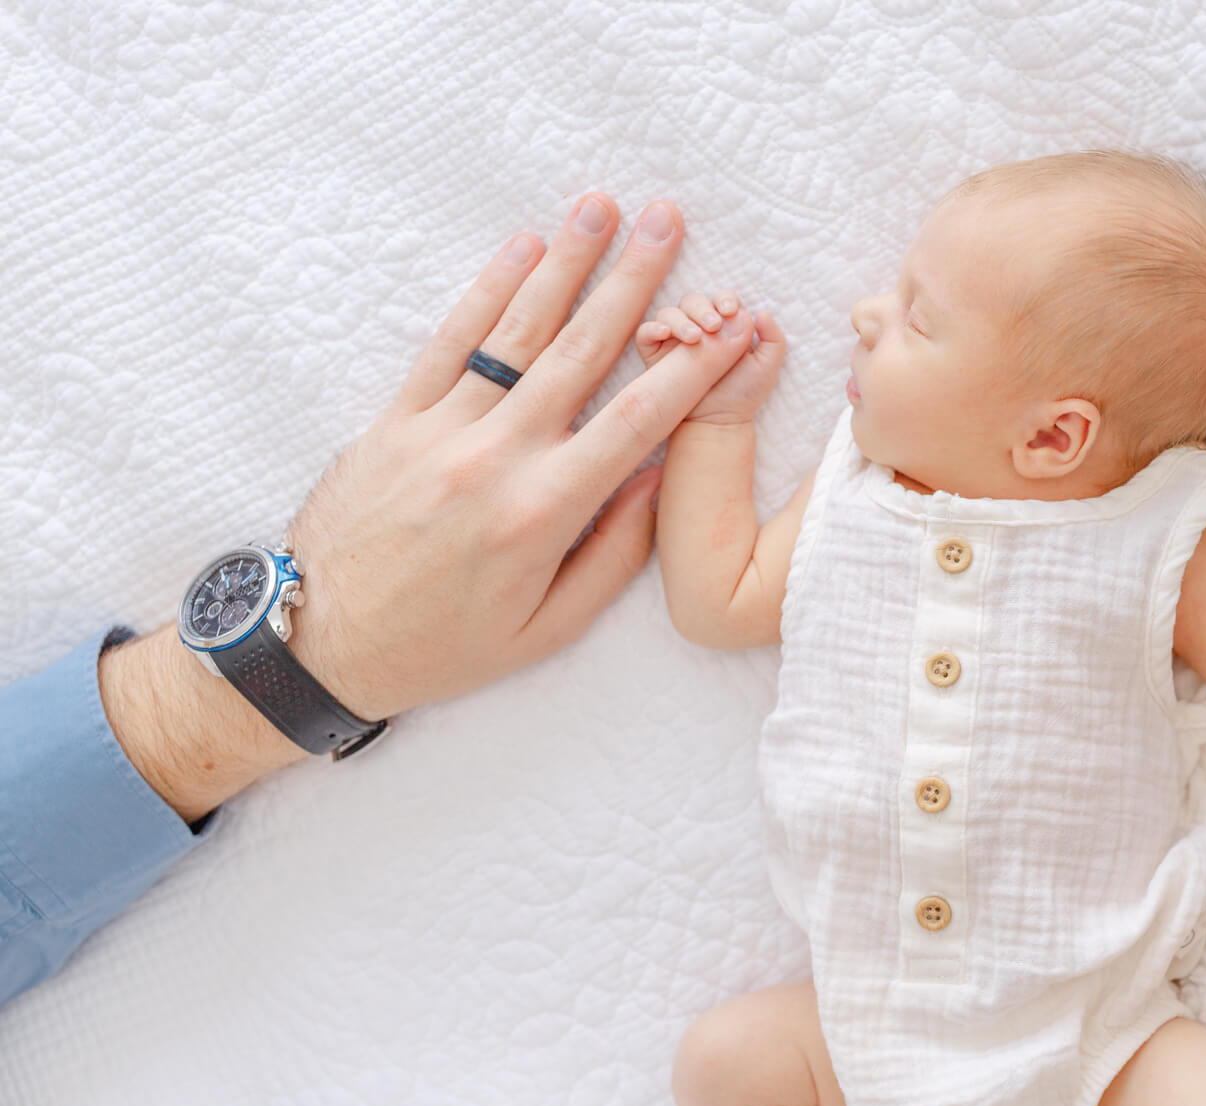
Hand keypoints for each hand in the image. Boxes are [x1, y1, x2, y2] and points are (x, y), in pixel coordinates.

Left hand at [283, 194, 721, 719]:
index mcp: (543, 512)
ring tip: (603, 207)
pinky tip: (523, 248)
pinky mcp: (396, 418)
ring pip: (518, 330)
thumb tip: (658, 477)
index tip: (736, 324)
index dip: (694, 366)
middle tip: (670, 221)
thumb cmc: (442, 648)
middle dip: (636, 281)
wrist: (319, 643)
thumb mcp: (547, 628)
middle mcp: (496, 457)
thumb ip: (614, 554)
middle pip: (583, 350)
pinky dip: (489, 290)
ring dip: (567, 263)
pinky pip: (451, 341)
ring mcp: (441, 429)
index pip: (640, 419)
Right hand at [635, 291, 787, 426]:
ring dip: (680, 319)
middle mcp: (697, 327)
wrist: (719, 420)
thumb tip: (760, 311)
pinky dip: (653, 328)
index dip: (725, 299)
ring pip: (669, 313)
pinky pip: (647, 332)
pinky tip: (665, 334)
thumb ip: (773, 338)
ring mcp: (674, 339)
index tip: (730, 311)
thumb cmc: (743, 393)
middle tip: (713, 326)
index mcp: (725, 324)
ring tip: (694, 338)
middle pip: (693, 301)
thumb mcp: (767, 366)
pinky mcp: (654, 352)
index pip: (721, 300)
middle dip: (702, 308)